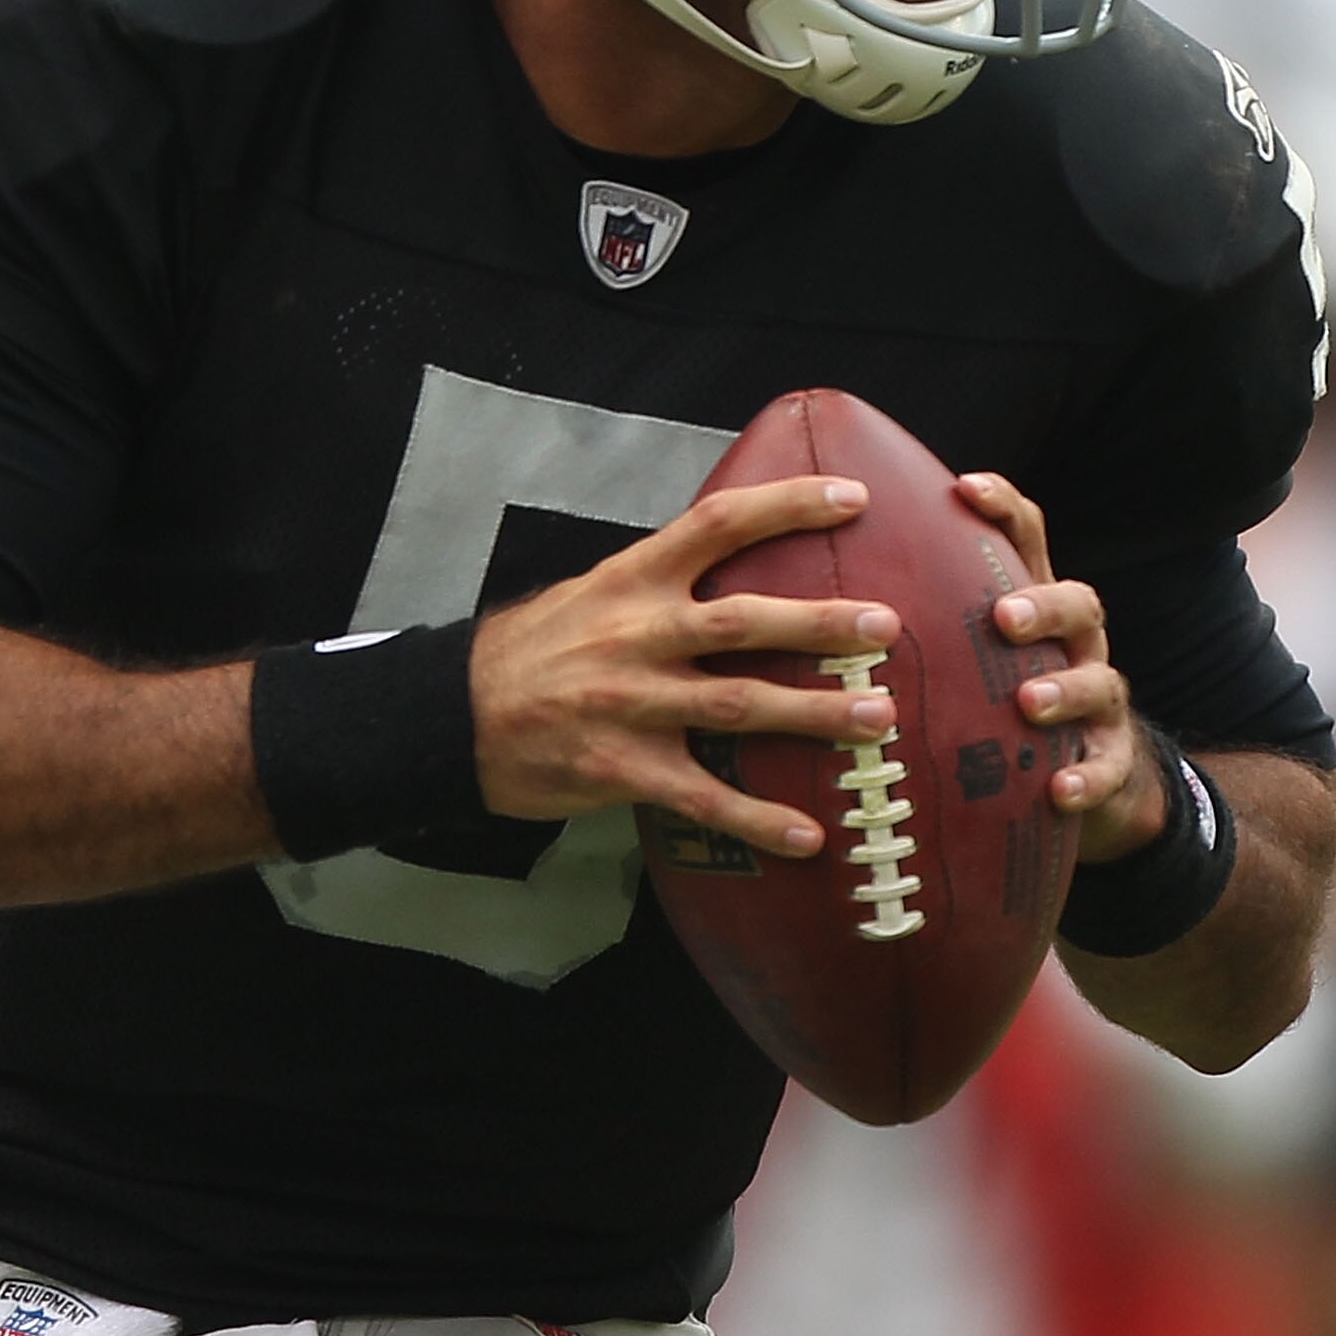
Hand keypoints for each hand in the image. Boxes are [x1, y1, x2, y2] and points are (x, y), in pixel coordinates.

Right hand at [471, 475, 902, 858]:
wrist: (449, 717)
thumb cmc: (528, 652)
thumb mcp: (587, 593)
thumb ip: (656, 585)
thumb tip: (730, 568)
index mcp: (631, 579)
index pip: (718, 524)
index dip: (787, 505)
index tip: (851, 497)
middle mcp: (635, 635)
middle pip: (743, 622)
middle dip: (820, 623)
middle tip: (886, 627)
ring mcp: (629, 704)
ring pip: (736, 706)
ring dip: (812, 714)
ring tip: (878, 721)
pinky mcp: (621, 768)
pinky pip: (700, 799)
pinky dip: (756, 820)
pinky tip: (807, 837)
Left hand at [954, 472, 1167, 863]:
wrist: (1079, 778)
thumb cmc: (993, 704)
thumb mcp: (961, 658)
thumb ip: (916, 622)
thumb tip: (810, 593)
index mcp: (1034, 606)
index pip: (1026, 540)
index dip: (1003, 507)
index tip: (964, 487)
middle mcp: (1074, 645)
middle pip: (1077, 603)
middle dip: (1042, 605)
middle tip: (1002, 616)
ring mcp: (1099, 701)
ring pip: (1099, 682)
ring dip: (1065, 689)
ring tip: (1029, 703)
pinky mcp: (1111, 760)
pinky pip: (1106, 768)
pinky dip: (1087, 778)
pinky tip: (1059, 791)